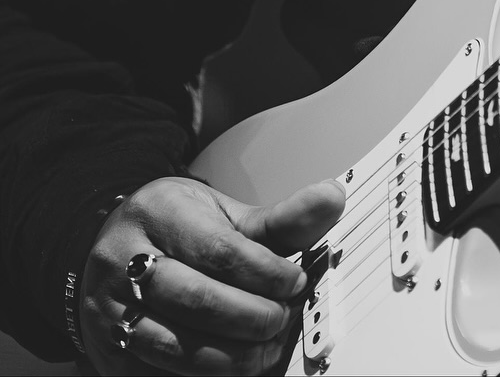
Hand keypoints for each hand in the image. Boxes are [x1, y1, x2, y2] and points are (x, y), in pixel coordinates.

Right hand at [79, 174, 344, 372]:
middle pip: (194, 299)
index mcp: (158, 213)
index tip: (297, 282)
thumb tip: (332, 199)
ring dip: (230, 357)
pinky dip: (201, 376)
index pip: (219, 249)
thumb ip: (280, 217)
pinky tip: (232, 370)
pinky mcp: (107, 354)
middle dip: (250, 317)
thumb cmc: (175, 228)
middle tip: (283, 321)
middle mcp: (123, 262)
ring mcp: (108, 311)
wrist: (112, 246)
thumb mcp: (222, 213)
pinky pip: (156, 374)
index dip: (265, 273)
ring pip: (172, 345)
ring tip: (266, 351)